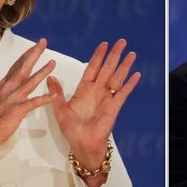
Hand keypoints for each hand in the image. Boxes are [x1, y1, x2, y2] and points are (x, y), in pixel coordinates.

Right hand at [0, 39, 58, 176]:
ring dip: (42, 71)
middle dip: (34, 54)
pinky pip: (32, 103)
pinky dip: (43, 99)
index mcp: (6, 85)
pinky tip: (53, 95)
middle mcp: (9, 88)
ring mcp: (13, 98)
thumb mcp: (1, 98)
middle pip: (23, 67)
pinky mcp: (17, 110)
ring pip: (30, 81)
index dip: (28, 54)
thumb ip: (9, 88)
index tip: (36, 45)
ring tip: (52, 63)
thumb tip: (14, 80)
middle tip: (43, 42)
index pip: (18, 65)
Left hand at [47, 39, 140, 186]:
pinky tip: (136, 75)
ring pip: (118, 78)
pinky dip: (130, 84)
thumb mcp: (60, 110)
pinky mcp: (114, 107)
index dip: (98, 56)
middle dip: (114, 55)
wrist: (82, 145)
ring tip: (132, 54)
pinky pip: (123, 93)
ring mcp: (107, 98)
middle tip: (121, 41)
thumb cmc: (71, 129)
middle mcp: (97, 91)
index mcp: (84, 89)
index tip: (104, 44)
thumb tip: (50, 76)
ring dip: (125, 66)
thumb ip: (56, 93)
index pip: (93, 68)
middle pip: (108, 68)